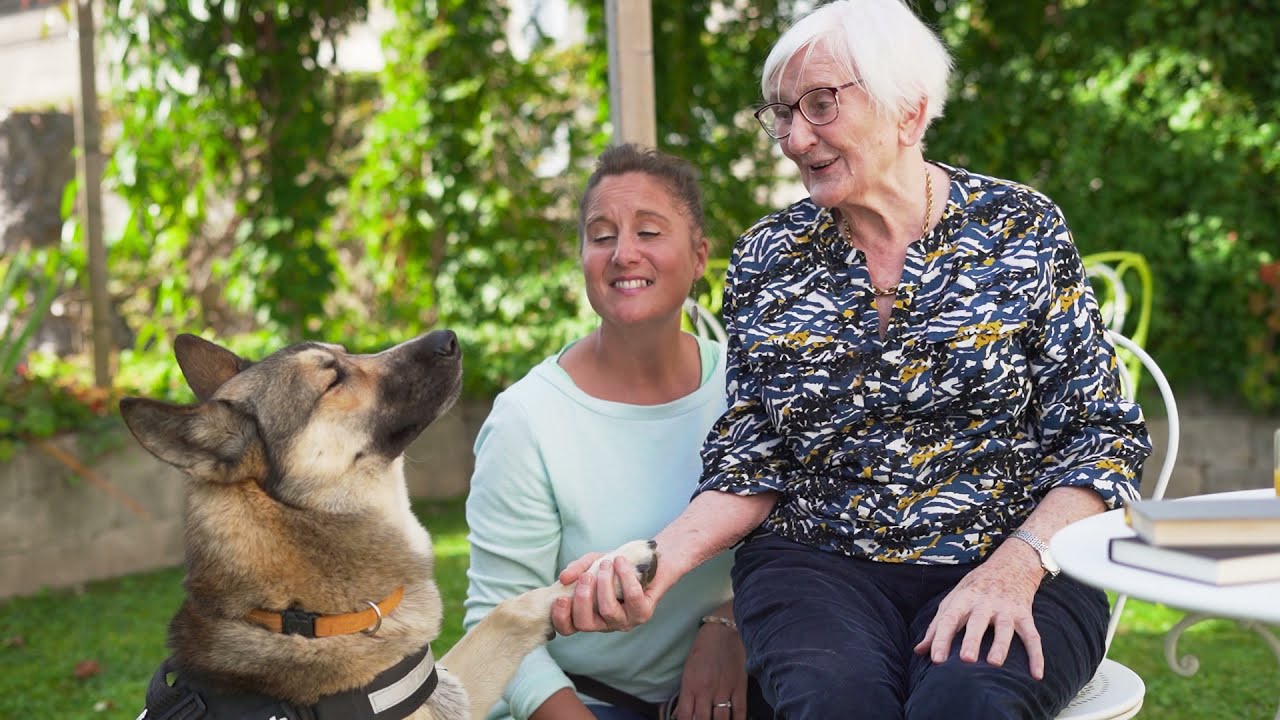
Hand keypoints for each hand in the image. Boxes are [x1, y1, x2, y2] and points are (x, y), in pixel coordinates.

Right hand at [552, 554, 654, 635]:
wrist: (650, 561)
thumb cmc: (616, 567)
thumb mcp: (593, 562)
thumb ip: (578, 568)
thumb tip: (563, 578)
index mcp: (588, 615)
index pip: (568, 628)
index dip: (560, 618)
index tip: (560, 598)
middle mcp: (605, 623)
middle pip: (585, 624)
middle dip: (582, 599)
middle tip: (586, 577)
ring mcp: (624, 621)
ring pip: (608, 611)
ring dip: (604, 584)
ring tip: (606, 564)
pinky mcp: (643, 613)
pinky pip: (632, 597)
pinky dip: (625, 576)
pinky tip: (621, 561)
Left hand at [673, 622, 747, 719]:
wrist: (723, 629)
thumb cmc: (702, 648)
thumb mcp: (688, 670)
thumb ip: (686, 694)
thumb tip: (682, 714)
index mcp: (690, 686)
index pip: (685, 716)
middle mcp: (706, 691)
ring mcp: (724, 690)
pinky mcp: (740, 686)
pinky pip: (740, 711)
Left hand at [913, 557, 1044, 678]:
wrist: (1011, 564)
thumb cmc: (975, 588)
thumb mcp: (954, 600)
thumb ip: (937, 626)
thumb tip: (919, 651)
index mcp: (963, 599)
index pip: (950, 619)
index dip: (941, 638)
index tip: (936, 659)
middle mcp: (984, 603)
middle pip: (977, 622)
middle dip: (972, 640)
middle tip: (966, 660)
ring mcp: (1006, 608)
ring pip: (1004, 628)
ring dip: (1000, 645)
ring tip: (995, 663)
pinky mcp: (1025, 614)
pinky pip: (1032, 636)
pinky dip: (1036, 655)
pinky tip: (1036, 675)